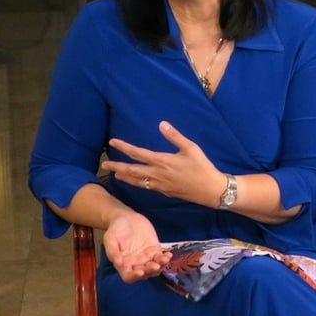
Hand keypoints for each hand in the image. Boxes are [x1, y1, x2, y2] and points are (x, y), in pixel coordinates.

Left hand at [100, 121, 224, 207]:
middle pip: (132, 170)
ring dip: (124, 176)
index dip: (124, 147)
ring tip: (115, 173)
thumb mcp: (191, 148)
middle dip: (117, 166)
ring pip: (137, 181)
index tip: (112, 141)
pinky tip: (136, 181)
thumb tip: (162, 124)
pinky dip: (137, 183)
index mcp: (163, 161)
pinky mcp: (164, 192)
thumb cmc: (202, 167)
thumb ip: (175, 136)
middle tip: (105, 164)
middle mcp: (157, 174)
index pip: (138, 153)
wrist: (210, 190)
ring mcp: (159, 185)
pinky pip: (146, 187)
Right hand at [103, 210, 170, 282]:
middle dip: (150, 271)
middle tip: (155, 265)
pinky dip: (165, 258)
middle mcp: (135, 264)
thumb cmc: (116, 229)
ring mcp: (146, 258)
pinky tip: (168, 255)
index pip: (128, 276)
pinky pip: (161, 258)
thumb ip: (112, 251)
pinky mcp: (154, 251)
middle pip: (144, 274)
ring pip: (155, 268)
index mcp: (123, 264)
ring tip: (164, 259)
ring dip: (160, 266)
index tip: (140, 272)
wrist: (126, 218)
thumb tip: (117, 262)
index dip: (134, 276)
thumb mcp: (110, 238)